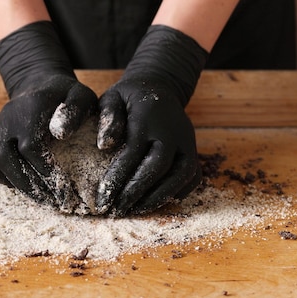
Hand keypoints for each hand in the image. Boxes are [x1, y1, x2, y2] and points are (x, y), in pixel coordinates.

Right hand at [0, 21, 97, 211]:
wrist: (39, 82)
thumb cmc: (66, 94)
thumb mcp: (81, 95)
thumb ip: (76, 111)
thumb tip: (61, 134)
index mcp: (29, 109)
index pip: (31, 147)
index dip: (46, 172)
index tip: (65, 191)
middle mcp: (7, 119)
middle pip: (7, 158)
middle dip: (31, 185)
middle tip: (54, 203)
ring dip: (17, 185)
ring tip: (41, 199)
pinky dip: (2, 178)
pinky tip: (23, 187)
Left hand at [96, 25, 208, 215]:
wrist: (160, 86)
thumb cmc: (129, 97)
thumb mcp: (112, 97)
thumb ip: (108, 117)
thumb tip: (104, 145)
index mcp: (148, 118)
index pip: (133, 153)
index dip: (118, 178)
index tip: (102, 198)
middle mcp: (173, 131)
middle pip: (159, 167)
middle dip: (137, 193)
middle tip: (117, 211)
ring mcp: (188, 141)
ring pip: (181, 175)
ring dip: (159, 197)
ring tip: (136, 211)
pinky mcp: (194, 150)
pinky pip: (193, 177)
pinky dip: (179, 192)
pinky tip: (159, 202)